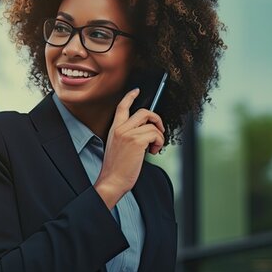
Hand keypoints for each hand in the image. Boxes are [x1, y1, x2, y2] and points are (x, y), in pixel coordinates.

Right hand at [94, 88, 164, 207]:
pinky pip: (156, 135)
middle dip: (156, 119)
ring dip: (159, 137)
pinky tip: (153, 152)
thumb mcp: (119, 146)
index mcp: (115, 129)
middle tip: (159, 130)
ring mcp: (128, 134)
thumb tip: (146, 130)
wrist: (112, 180)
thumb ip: (128, 135)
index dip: (130, 96)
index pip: (122, 107)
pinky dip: (159, 143)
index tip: (137, 91)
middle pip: (144, 112)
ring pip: (152, 125)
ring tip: (154, 148)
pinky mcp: (137, 141)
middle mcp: (121, 129)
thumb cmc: (117, 168)